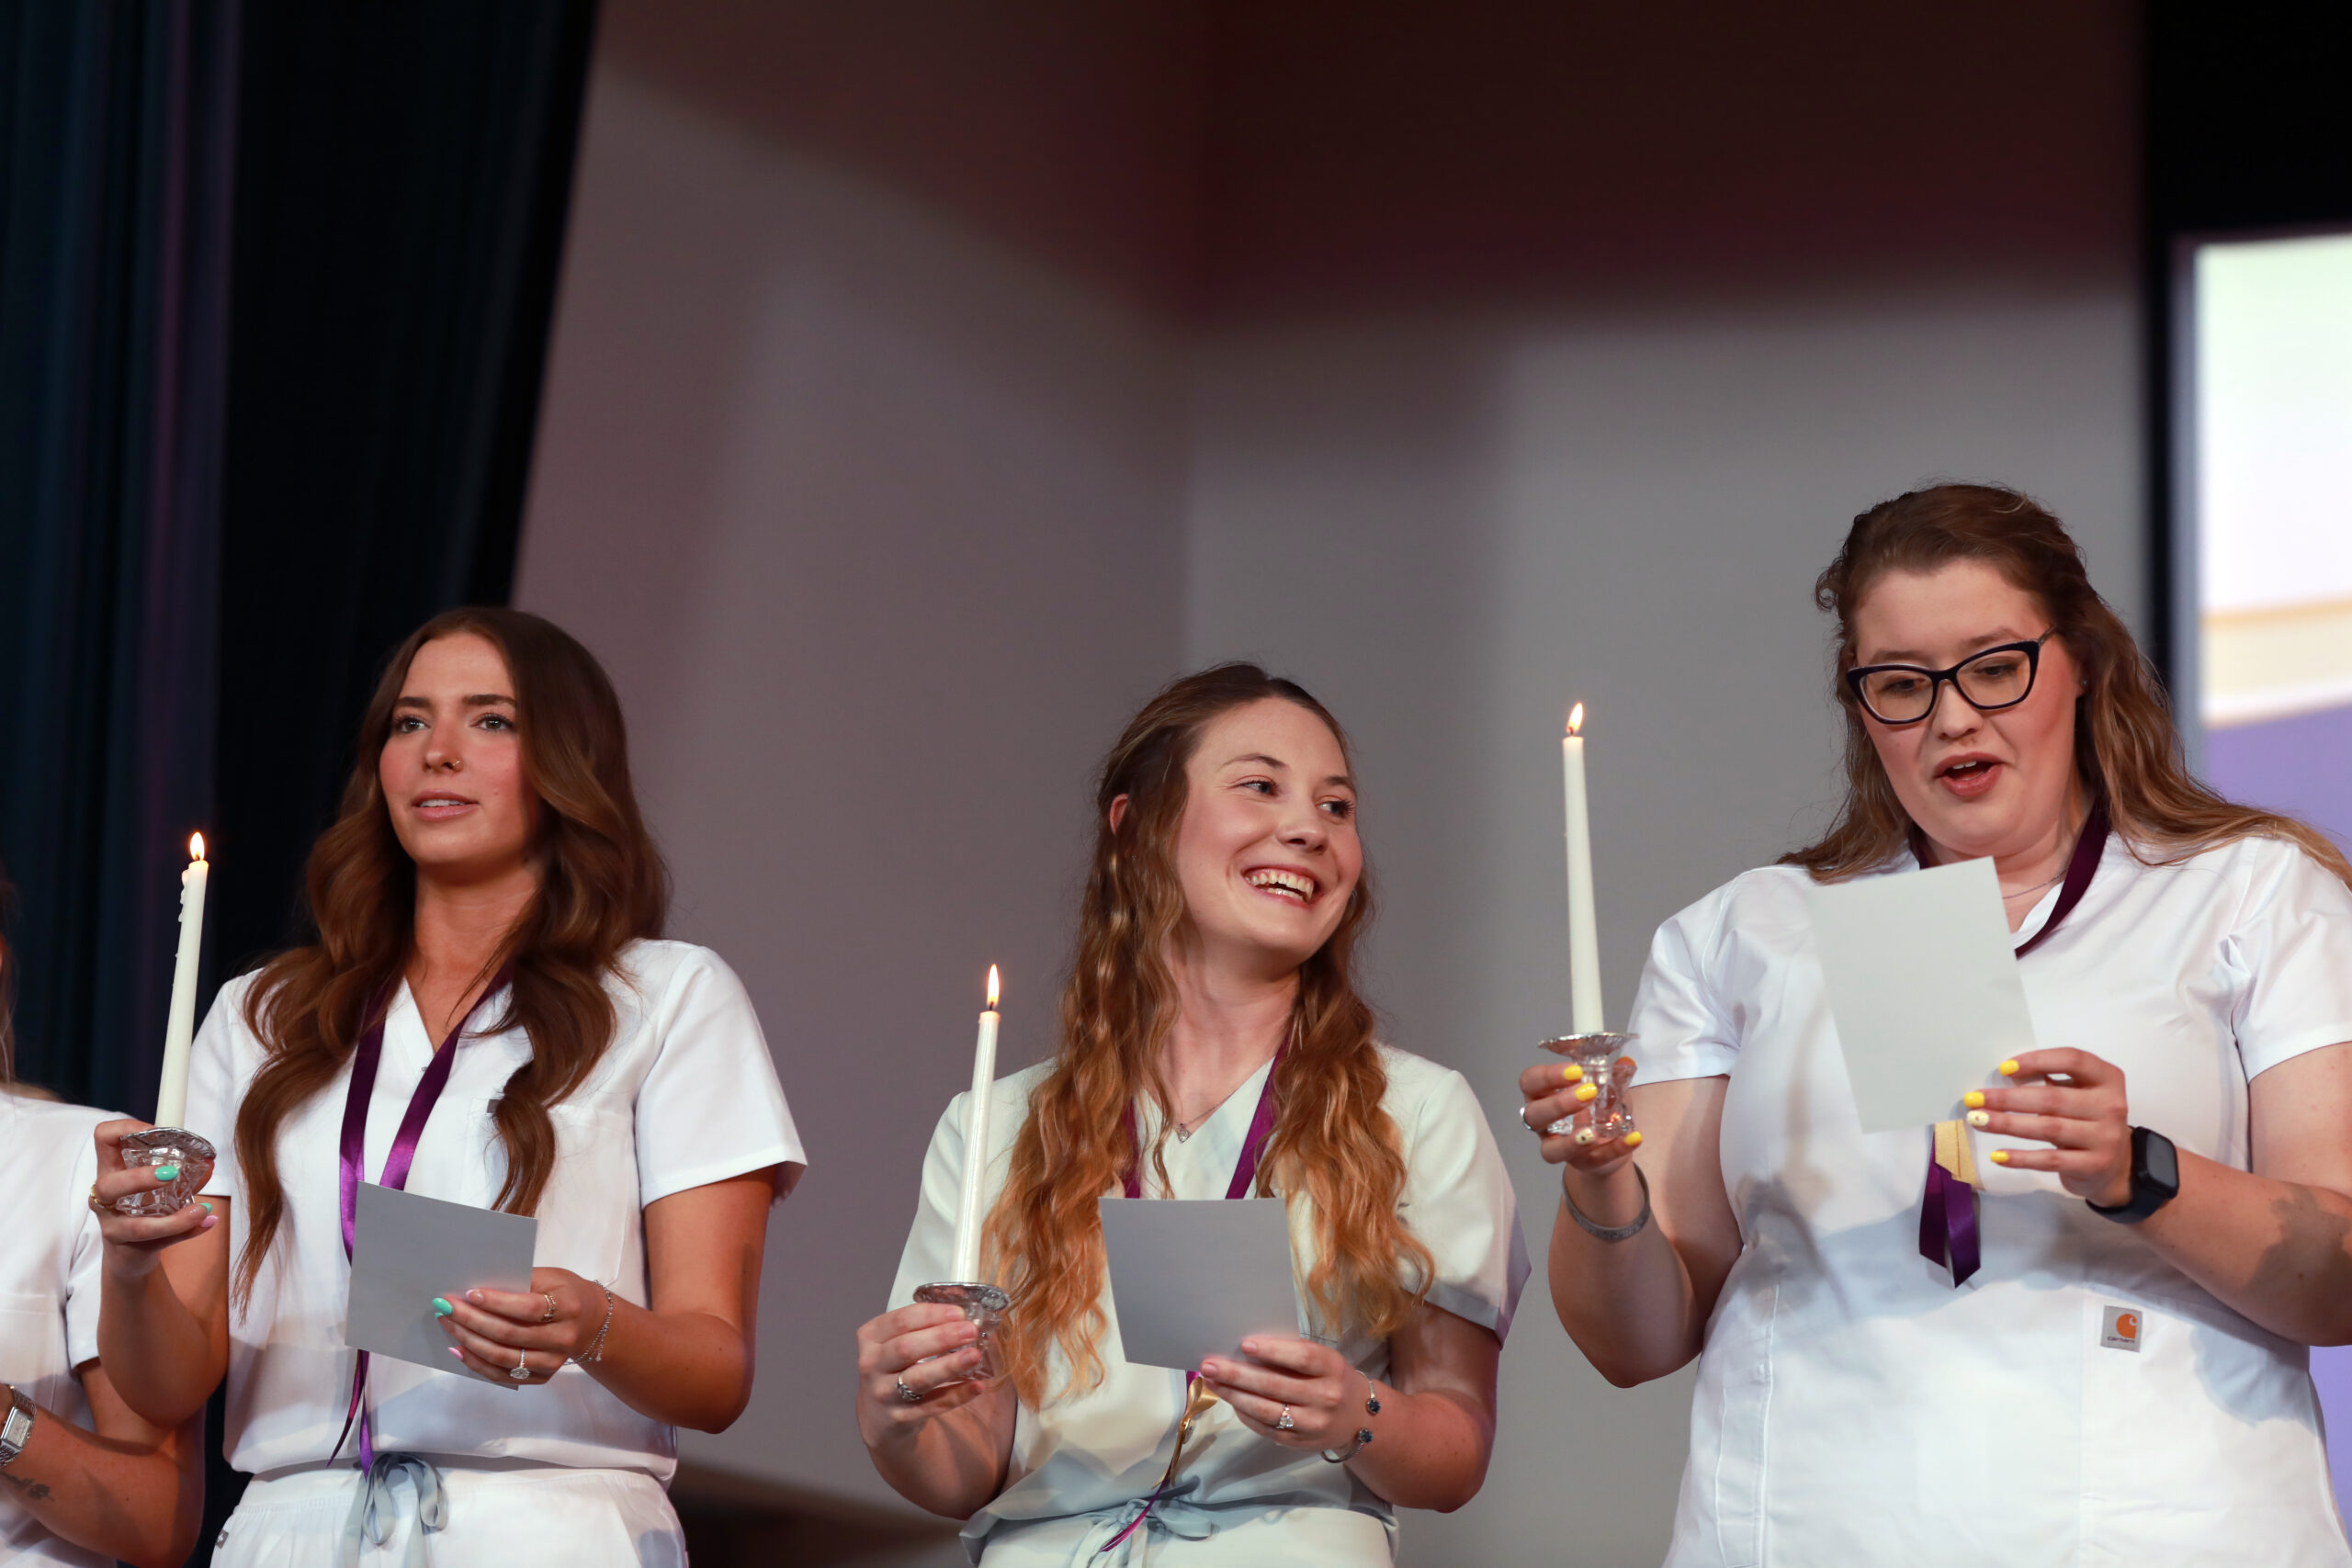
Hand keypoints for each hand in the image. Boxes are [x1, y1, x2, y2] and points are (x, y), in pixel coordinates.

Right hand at [90, 1119, 217, 1278]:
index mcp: (112, 1170)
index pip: (103, 1139)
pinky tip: (207, 1222)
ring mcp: (113, 1225)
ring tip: (201, 1209)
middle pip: (108, 1185)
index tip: (153, 1131)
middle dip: (139, 1178)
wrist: (131, 1254)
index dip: (123, 1129)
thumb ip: (185, 1173)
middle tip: (171, 1173)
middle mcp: (105, 1197)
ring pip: (135, 1226)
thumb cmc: (144, 1208)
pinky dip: (186, 1233)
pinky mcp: (129, 1248)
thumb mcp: (162, 1186)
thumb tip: (209, 1162)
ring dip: (173, 1219)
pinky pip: (157, 1243)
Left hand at [437, 1268, 605, 1384]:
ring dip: (469, 1341)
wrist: (592, 1322)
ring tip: (448, 1325)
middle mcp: (562, 1339)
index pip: (527, 1308)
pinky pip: (503, 1375)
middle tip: (446, 1307)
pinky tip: (458, 1349)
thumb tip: (478, 1290)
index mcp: (568, 1308)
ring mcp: (552, 1362)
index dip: (496, 1302)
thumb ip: (520, 1282)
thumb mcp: (551, 1277)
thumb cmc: (566, 1293)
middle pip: (509, 1334)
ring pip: (502, 1357)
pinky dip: (476, 1363)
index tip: (468, 1293)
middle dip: (472, 1320)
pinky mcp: (541, 1377)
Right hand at [856, 1303, 993, 1446]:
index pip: (901, 1321)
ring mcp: (884, 1393)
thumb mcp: (895, 1344)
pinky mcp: (900, 1417)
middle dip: (942, 1337)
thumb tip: (965, 1319)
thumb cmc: (893, 1369)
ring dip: (949, 1365)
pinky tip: (976, 1385)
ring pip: (918, 1378)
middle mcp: (872, 1365)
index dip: (931, 1315)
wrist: (878, 1416)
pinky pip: (932, 1405)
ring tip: (975, 1355)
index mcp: (871, 1338)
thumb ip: (922, 1329)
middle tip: (971, 1330)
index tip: (959, 1313)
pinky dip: (956, 1395)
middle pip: (906, 1347)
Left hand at [1199, 1336, 1364, 1451]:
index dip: (1273, 1351)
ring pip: (1266, 1410)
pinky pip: (1266, 1428)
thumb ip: (1294, 1355)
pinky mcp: (1300, 1443)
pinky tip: (1231, 1401)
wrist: (1358, 1419)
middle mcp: (1325, 1397)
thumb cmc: (1332, 1379)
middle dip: (1237, 1375)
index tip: (1244, 1344)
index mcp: (1333, 1368)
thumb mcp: (1325, 1361)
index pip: (1302, 1358)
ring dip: (1234, 1395)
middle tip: (1210, 1365)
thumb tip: (1247, 1349)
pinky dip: (1245, 1414)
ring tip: (1213, 1382)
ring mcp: (1313, 1423)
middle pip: (1275, 1386)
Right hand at [1516, 1056, 1639, 1174]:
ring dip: (1570, 1141)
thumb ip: (1612, 1076)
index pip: (1530, 1082)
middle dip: (1558, 1104)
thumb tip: (1626, 1061)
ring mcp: (1558, 1146)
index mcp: (1543, 1095)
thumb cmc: (1598, 1108)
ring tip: (1593, 1133)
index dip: (1547, 1076)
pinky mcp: (1580, 1164)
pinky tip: (1632, 1138)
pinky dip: (1614, 1150)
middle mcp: (1543, 1122)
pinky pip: (1592, 1161)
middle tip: (1588, 1093)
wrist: (1613, 1141)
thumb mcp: (1606, 1087)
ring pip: (1550, 1149)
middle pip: (1534, 1114)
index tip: (1575, 1071)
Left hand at [1967, 1048, 2131, 1204]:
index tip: (2004, 1068)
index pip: (2073, 1060)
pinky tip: (1997, 1155)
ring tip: (1978, 1121)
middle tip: (1975, 1099)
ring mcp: (2106, 1137)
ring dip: (2007, 1124)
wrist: (2115, 1167)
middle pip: (2052, 1098)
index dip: (2038, 1060)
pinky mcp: (2095, 1164)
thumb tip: (2005, 1076)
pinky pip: (2051, 1159)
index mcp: (2107, 1078)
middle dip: (2008, 1098)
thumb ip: (2053, 1083)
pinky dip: (2021, 1157)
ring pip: (2048, 1127)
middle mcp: (2111, 1106)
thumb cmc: (2086, 1121)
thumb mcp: (2079, 1095)